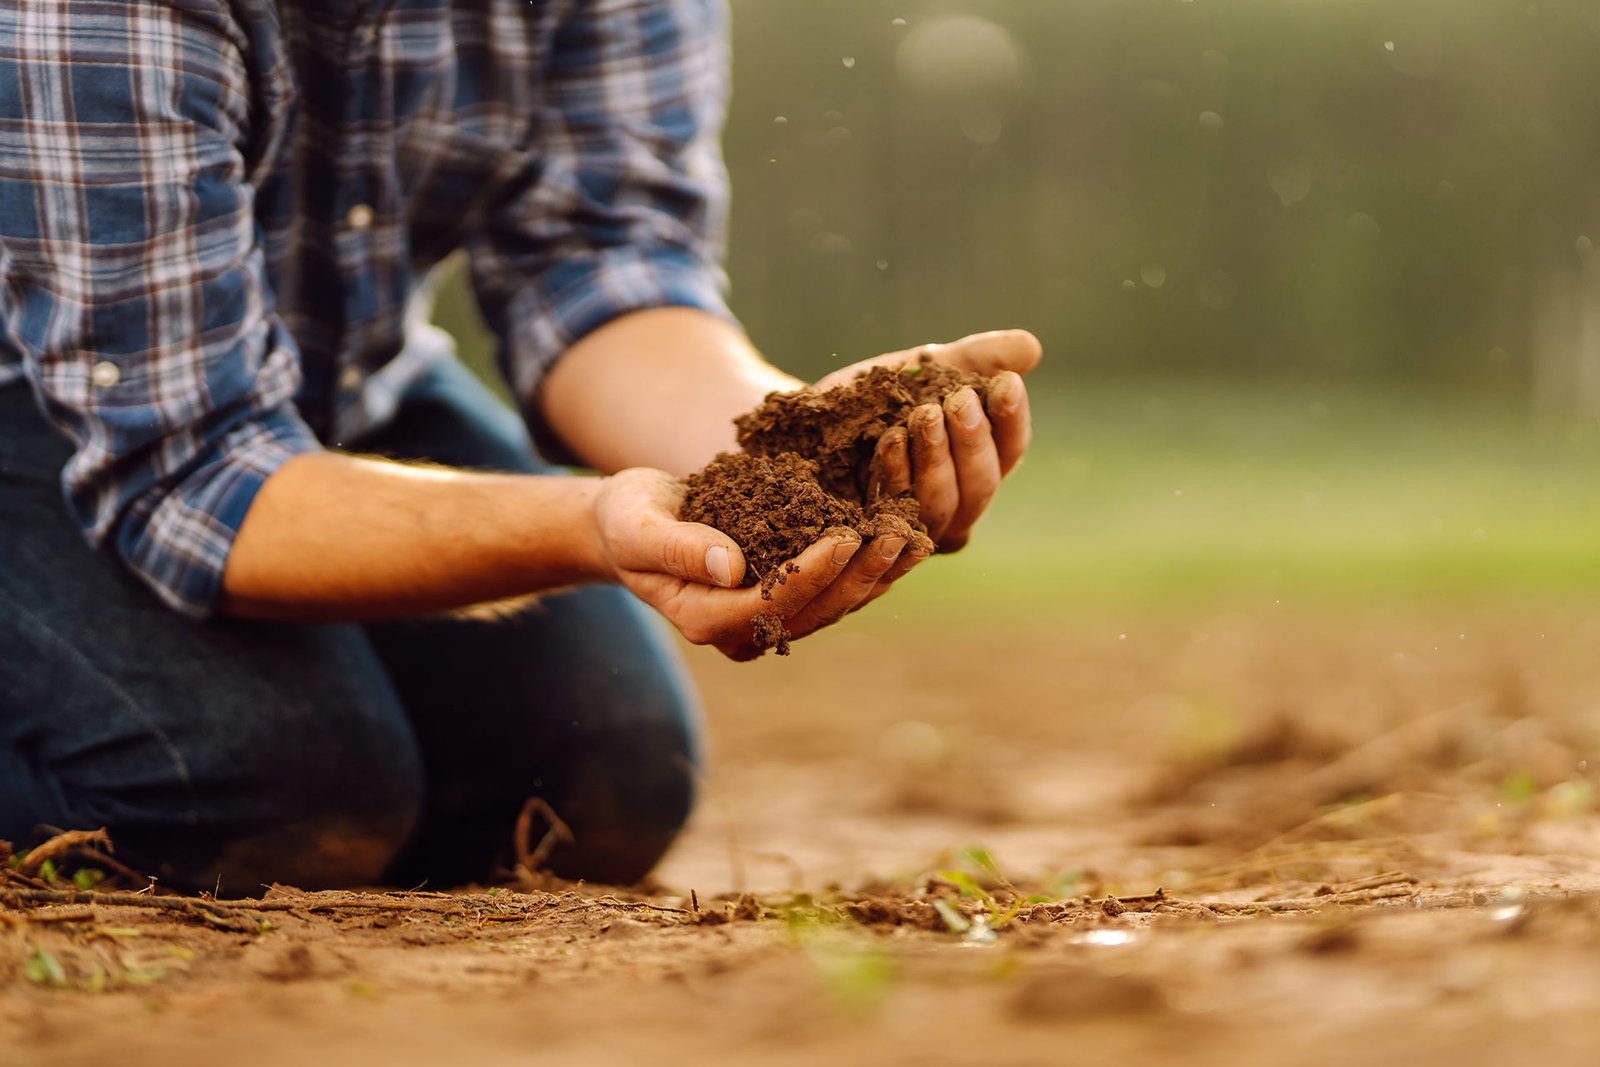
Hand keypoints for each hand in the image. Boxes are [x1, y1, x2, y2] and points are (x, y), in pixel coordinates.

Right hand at [592, 468, 919, 659]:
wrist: (631, 523)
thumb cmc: (628, 520)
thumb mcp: (638, 526)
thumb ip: (678, 548)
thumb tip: (731, 567)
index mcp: (705, 619)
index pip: (771, 603)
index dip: (811, 573)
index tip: (844, 536)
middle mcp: (740, 631)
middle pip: (814, 610)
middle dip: (858, 574)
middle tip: (898, 534)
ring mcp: (766, 619)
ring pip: (833, 604)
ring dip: (875, 572)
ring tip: (913, 533)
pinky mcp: (785, 597)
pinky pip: (834, 587)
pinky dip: (868, 563)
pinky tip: (899, 532)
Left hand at [817, 329, 1040, 552]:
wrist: (803, 419)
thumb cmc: (872, 397)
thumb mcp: (921, 369)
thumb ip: (973, 359)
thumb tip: (1031, 349)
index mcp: (976, 465)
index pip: (1010, 450)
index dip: (1012, 419)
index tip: (1006, 382)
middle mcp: (953, 507)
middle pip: (981, 486)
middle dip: (973, 441)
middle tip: (958, 400)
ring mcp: (914, 531)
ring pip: (941, 506)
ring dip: (936, 459)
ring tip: (923, 414)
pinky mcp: (872, 541)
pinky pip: (893, 517)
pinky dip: (895, 474)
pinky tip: (888, 440)